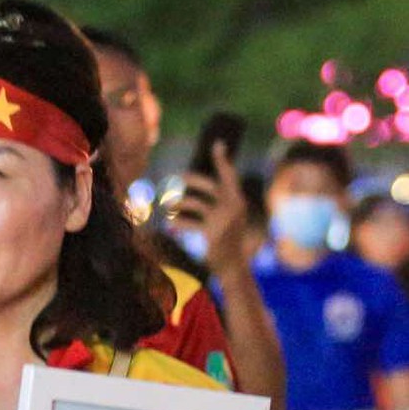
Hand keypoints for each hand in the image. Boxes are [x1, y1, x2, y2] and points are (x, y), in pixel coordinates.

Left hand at [169, 144, 248, 279]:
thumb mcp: (228, 218)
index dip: (222, 159)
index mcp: (238, 200)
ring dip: (180, 203)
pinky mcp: (212, 231)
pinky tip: (171, 223)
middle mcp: (233, 206)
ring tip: (171, 205)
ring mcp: (223, 219)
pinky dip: (178, 222)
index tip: (217, 143)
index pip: (230, 174)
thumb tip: (196, 182)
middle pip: (208, 185)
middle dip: (192, 179)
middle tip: (178, 177)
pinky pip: (190, 222)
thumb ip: (219, 201)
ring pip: (195, 203)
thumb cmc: (227, 239)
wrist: (233, 266)